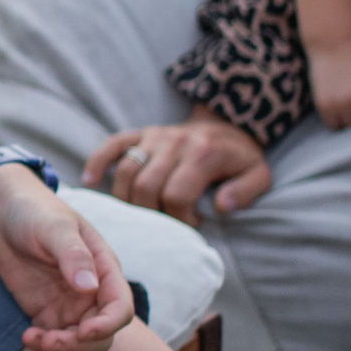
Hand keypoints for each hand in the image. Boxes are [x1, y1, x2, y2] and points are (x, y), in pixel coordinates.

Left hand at [0, 165, 134, 350]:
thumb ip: (72, 255)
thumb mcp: (53, 227)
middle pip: (101, 336)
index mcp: (104, 270)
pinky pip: (56, 348)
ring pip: (79, 347)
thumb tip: (89, 287)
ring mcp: (70, 308)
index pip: (120, 308)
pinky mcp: (47, 316)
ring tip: (30, 340)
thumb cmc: (34, 211)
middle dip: (78, 345)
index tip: (84, 331)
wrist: (2, 214)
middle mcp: (92, 294)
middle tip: (46, 340)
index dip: (108, 325)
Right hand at [84, 108, 270, 225]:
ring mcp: (154, 136)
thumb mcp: (260, 175)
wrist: (228, 123)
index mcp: (203, 154)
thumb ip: (245, 192)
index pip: (177, 195)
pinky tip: (90, 181)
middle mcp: (174, 142)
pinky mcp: (140, 133)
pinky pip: (112, 145)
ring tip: (140, 214)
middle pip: (146, 186)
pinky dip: (97, 162)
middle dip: (151, 213)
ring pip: (127, 171)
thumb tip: (220, 207)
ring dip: (127, 199)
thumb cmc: (240, 157)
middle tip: (163, 224)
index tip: (190, 227)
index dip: (179, 219)